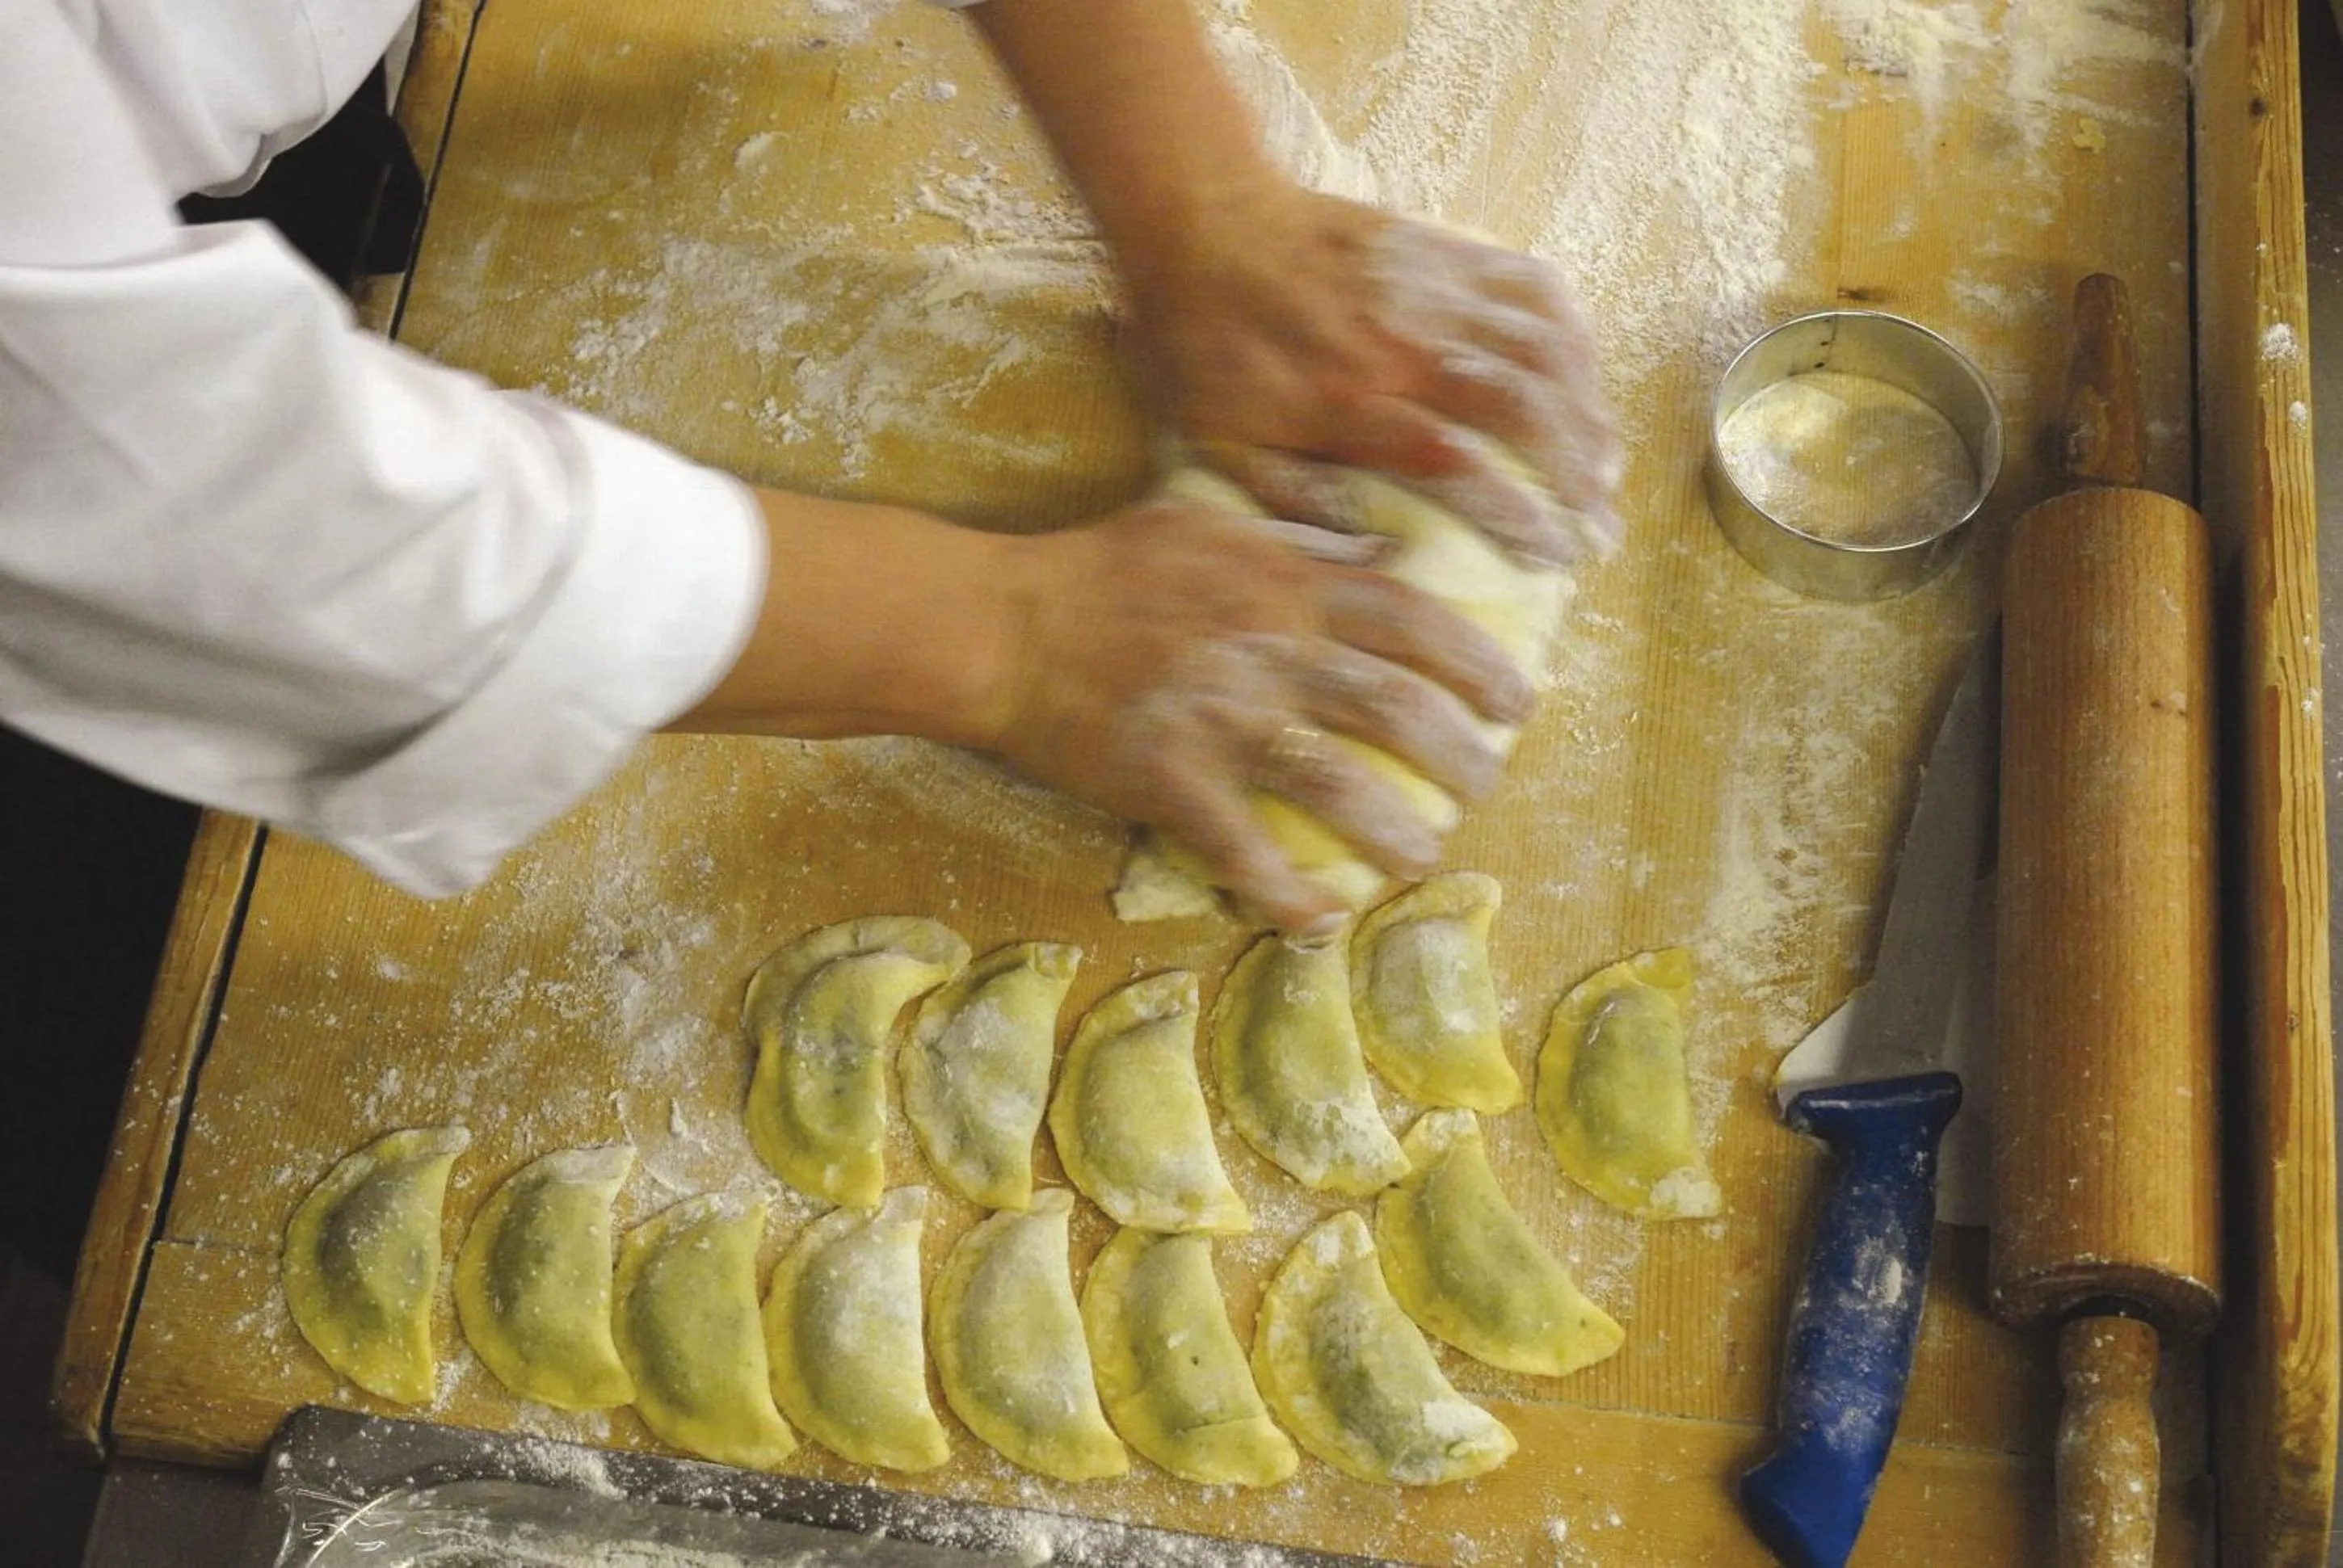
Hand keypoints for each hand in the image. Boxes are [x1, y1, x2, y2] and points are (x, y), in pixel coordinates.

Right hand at [981, 500, 1532, 932]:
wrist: (1000, 625)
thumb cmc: (1099, 568)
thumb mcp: (1207, 520)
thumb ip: (1300, 533)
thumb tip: (1385, 546)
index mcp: (1284, 585)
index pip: (1412, 618)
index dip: (1479, 662)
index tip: (1520, 699)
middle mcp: (1268, 651)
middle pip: (1397, 708)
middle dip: (1462, 754)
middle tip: (1486, 784)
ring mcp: (1220, 720)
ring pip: (1338, 785)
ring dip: (1395, 831)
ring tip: (1425, 857)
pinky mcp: (1170, 781)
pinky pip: (1243, 851)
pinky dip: (1287, 893)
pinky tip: (1320, 920)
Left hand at [1121, 181, 1624, 566]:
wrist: (1200, 226)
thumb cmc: (1200, 348)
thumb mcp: (1217, 440)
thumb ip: (1293, 497)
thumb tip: (1374, 554)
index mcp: (1346, 404)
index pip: (1459, 466)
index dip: (1519, 515)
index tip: (1554, 556)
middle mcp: (1403, 347)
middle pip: (1523, 410)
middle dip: (1575, 476)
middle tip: (1596, 528)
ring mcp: (1431, 291)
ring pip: (1543, 350)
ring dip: (1588, 414)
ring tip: (1606, 468)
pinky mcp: (1444, 250)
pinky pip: (1534, 287)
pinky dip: (1575, 336)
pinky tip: (1587, 380)